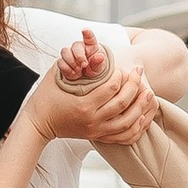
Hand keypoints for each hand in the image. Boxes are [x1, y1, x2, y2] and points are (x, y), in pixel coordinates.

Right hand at [41, 42, 156, 148]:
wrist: (39, 123)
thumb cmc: (47, 96)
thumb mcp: (59, 75)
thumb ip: (76, 61)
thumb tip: (96, 51)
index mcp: (83, 104)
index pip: (111, 88)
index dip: (121, 75)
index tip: (123, 67)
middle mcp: (92, 120)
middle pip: (123, 104)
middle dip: (135, 86)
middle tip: (139, 72)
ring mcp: (96, 131)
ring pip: (128, 122)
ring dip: (141, 106)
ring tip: (148, 92)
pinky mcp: (98, 137)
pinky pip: (124, 136)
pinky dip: (137, 126)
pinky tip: (142, 114)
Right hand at [53, 27, 112, 89]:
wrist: (87, 75)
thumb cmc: (94, 66)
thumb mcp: (99, 66)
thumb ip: (99, 62)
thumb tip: (100, 57)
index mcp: (91, 45)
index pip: (89, 37)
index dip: (87, 33)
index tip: (85, 30)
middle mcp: (79, 47)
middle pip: (75, 46)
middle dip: (79, 56)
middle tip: (84, 65)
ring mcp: (70, 53)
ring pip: (65, 52)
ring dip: (71, 62)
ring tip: (78, 69)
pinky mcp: (63, 61)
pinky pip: (60, 62)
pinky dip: (67, 69)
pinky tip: (73, 72)